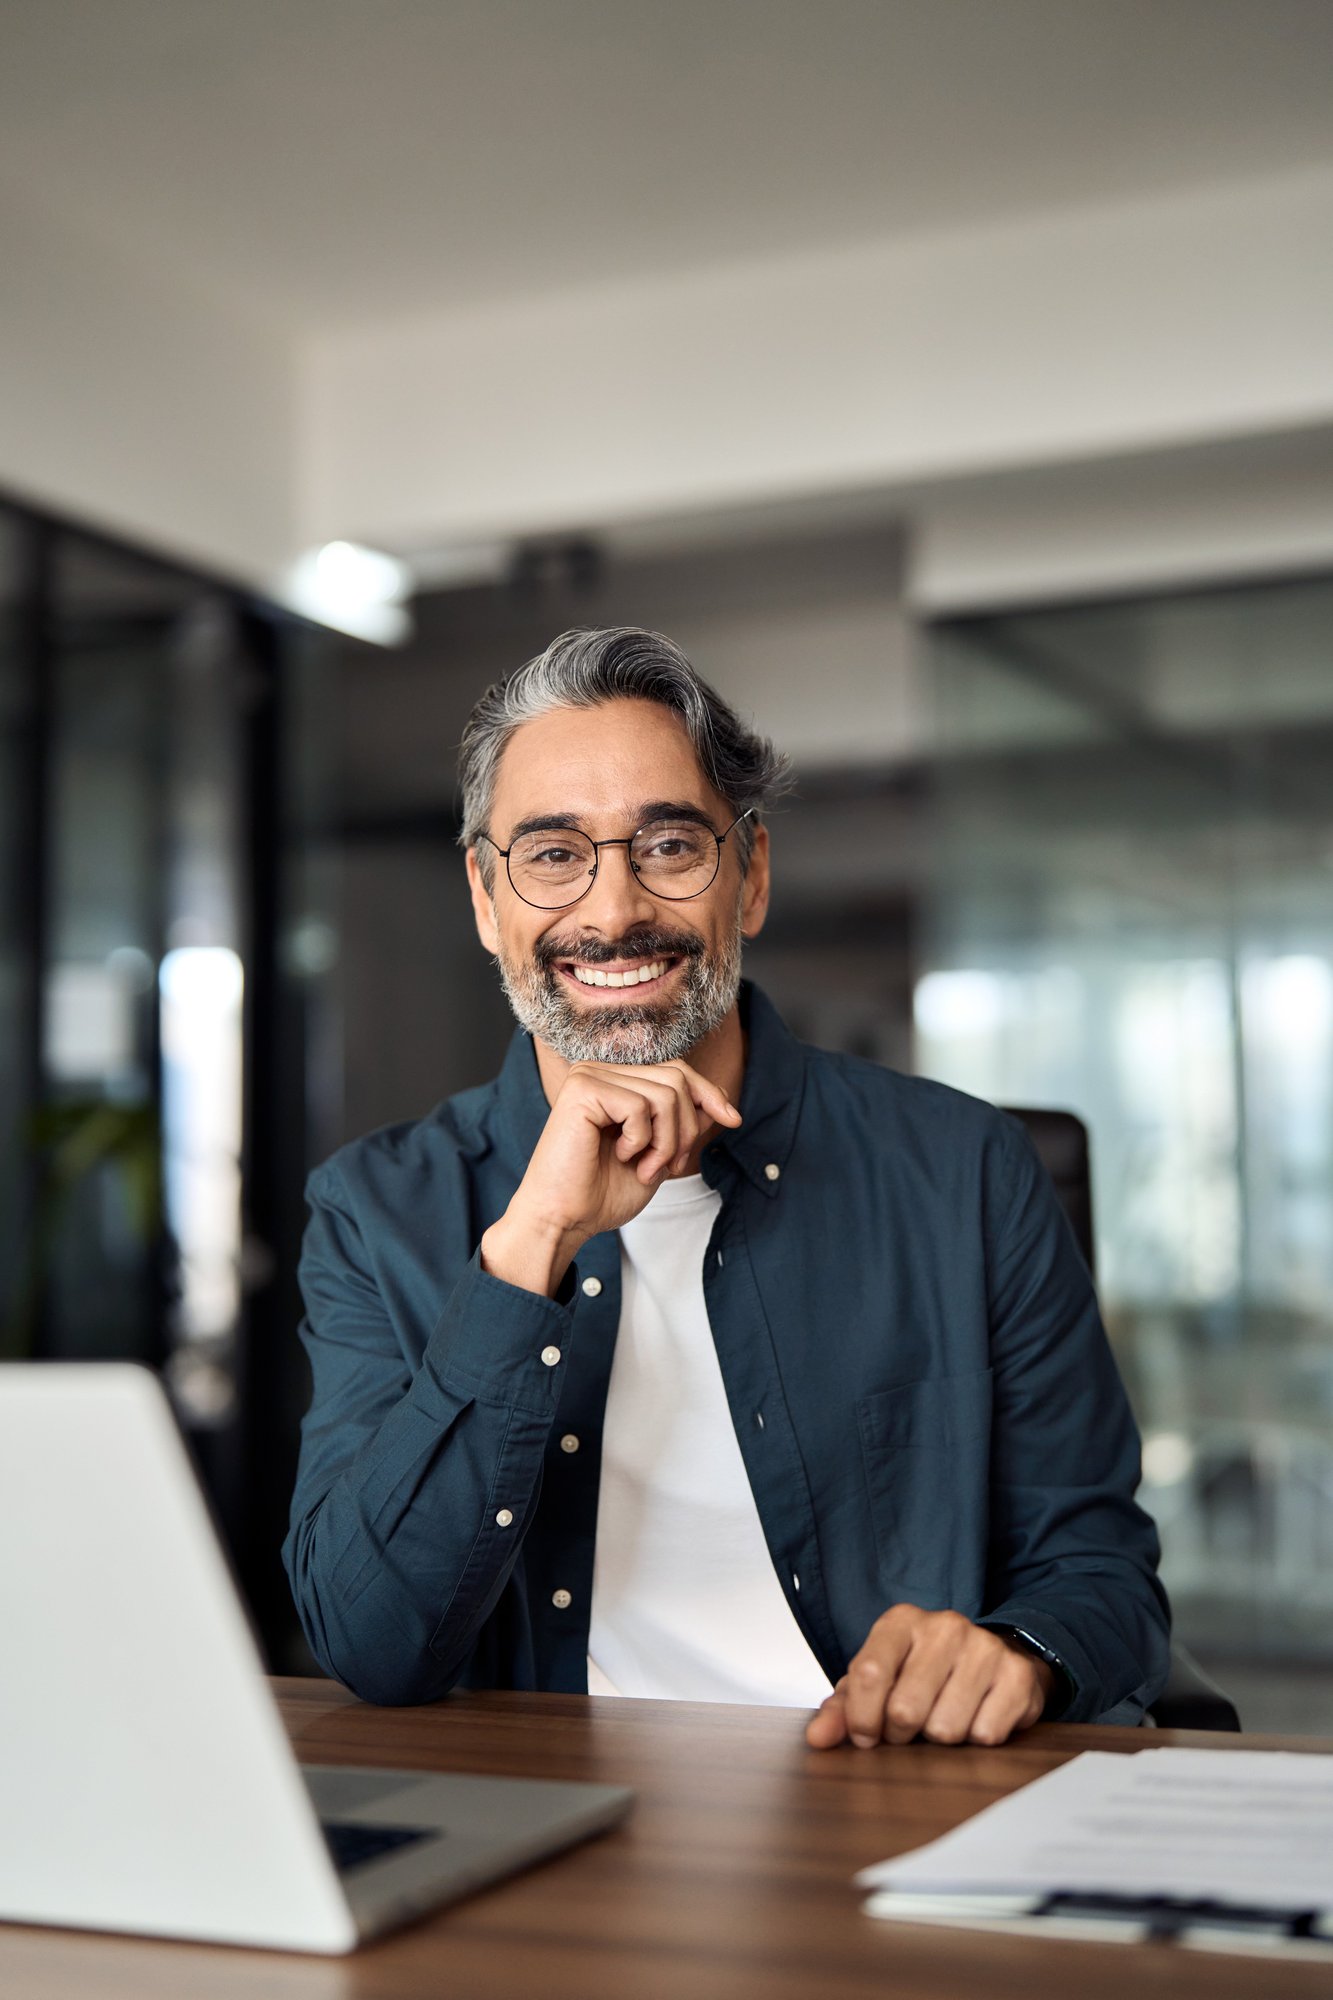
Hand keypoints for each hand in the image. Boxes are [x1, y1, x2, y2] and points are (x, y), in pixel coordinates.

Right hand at [481, 1059, 740, 1294]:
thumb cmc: (602, 1194)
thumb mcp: (659, 1155)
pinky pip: (639, 1106)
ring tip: (645, 1167)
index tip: (733, 1120)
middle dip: (685, 1129)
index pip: (677, 1071)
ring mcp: (590, 1075)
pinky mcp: (582, 1089)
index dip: (710, 1093)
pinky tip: (621, 1155)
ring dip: (666, 1141)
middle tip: (668, 1166)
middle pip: (677, 1079)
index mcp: (617, 1082)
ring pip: (665, 1094)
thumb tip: (720, 1102)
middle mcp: (602, 1071)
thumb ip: (683, 1125)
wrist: (564, 1220)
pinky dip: (641, 1140)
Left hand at [805, 1605, 1053, 1749]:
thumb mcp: (880, 1681)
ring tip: (944, 1716)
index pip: (869, 1674)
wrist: (994, 1657)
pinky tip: (976, 1716)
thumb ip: (843, 1708)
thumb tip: (818, 1738)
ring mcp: (985, 1647)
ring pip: (946, 1728)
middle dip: (902, 1733)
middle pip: (906, 1709)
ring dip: (941, 1737)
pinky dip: (976, 1739)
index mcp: (901, 1622)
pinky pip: (985, 1734)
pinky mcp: (1017, 1675)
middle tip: (910, 1726)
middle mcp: (944, 1626)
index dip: (862, 1719)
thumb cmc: (926, 1672)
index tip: (867, 1736)